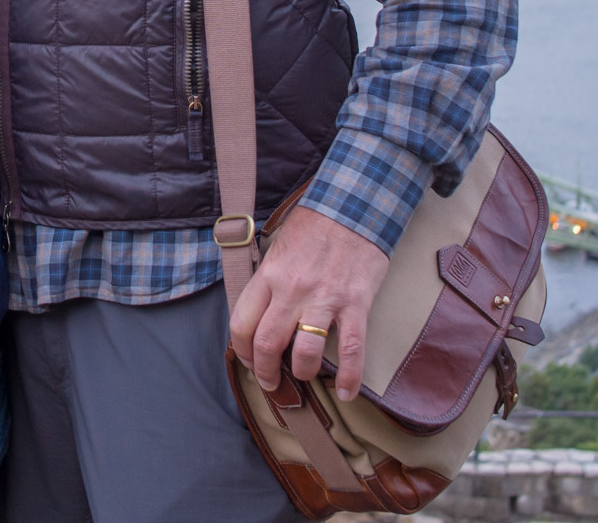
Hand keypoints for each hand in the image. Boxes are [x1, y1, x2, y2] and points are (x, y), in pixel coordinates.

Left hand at [228, 207, 388, 401]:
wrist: (353, 205)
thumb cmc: (315, 225)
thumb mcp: (278, 247)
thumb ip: (268, 278)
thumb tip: (260, 309)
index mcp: (269, 274)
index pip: (241, 322)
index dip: (242, 350)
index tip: (249, 360)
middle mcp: (291, 289)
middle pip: (267, 343)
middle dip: (265, 371)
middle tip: (270, 381)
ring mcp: (324, 298)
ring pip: (304, 352)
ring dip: (301, 373)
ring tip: (303, 377)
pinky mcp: (355, 303)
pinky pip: (350, 349)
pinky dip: (348, 376)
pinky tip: (346, 391)